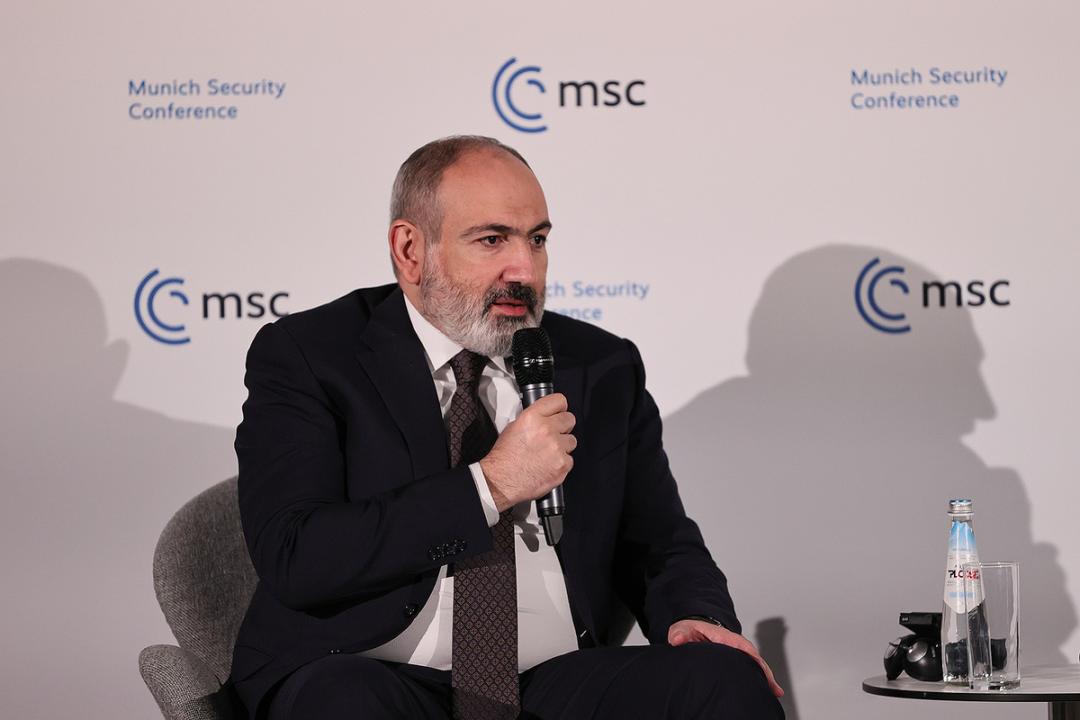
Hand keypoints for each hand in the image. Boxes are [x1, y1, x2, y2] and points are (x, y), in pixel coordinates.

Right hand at [479, 393, 575, 511]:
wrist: (501, 481)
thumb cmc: (504, 457)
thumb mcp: (513, 427)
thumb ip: (533, 419)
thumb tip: (544, 417)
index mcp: (532, 418)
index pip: (559, 401)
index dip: (559, 407)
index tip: (559, 412)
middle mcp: (546, 430)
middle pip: (569, 419)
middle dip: (563, 426)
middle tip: (554, 434)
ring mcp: (556, 448)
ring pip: (571, 440)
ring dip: (563, 446)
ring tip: (548, 453)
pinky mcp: (562, 464)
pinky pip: (570, 459)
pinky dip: (561, 463)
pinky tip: (548, 465)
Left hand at [667, 619, 784, 697]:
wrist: (690, 628)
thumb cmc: (689, 630)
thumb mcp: (682, 630)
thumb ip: (679, 634)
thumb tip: (676, 639)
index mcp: (724, 637)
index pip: (743, 646)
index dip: (753, 657)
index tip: (760, 668)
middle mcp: (735, 644)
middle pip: (754, 658)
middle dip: (765, 672)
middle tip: (774, 689)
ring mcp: (737, 652)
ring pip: (755, 664)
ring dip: (765, 677)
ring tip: (774, 692)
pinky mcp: (735, 660)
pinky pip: (750, 668)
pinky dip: (759, 678)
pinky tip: (767, 690)